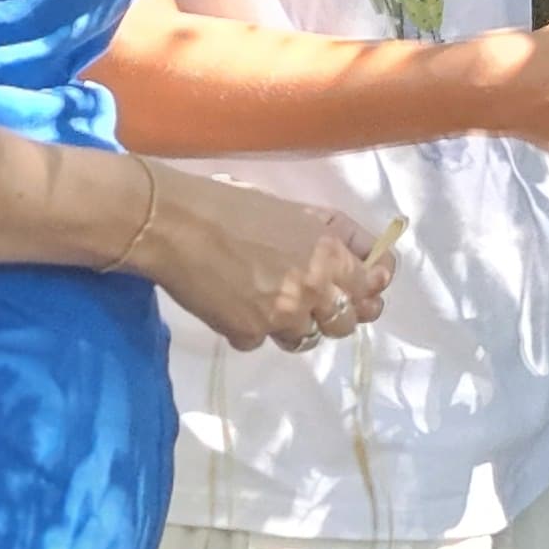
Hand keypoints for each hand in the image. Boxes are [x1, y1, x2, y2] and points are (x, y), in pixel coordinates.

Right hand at [124, 165, 396, 352]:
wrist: (175, 225)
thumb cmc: (233, 206)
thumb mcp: (296, 212)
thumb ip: (336, 236)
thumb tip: (368, 254)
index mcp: (328, 253)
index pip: (372, 285)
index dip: (372, 287)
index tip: (366, 287)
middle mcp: (313, 289)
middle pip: (345, 322)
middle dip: (333, 313)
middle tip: (314, 299)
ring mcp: (282, 316)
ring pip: (305, 337)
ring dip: (293, 324)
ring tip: (269, 299)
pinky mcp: (248, 333)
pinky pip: (261, 342)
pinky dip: (252, 328)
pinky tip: (235, 303)